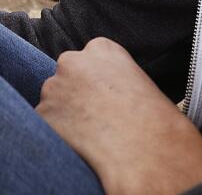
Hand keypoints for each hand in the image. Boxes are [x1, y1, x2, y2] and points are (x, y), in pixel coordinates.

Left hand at [37, 38, 201, 194]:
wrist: (149, 153)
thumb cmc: (158, 122)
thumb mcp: (141, 84)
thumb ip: (115, 78)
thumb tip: (106, 93)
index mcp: (102, 49)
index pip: (87, 60)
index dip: (95, 83)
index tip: (104, 99)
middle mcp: (72, 61)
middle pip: (66, 77)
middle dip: (74, 96)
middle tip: (94, 119)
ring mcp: (53, 87)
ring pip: (54, 101)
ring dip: (65, 115)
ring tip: (91, 136)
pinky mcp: (43, 114)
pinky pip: (46, 125)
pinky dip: (57, 135)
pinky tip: (80, 146)